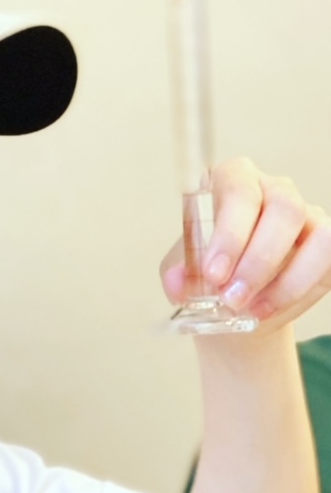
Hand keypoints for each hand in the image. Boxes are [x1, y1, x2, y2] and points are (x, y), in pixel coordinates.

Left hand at [160, 157, 330, 332]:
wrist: (229, 304)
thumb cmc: (203, 277)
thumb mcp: (181, 275)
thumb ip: (176, 275)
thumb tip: (176, 279)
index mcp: (229, 183)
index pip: (238, 189)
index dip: (230, 233)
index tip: (214, 273)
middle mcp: (270, 189)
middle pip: (283, 207)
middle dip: (257, 260)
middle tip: (232, 297)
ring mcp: (304, 213)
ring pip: (314, 232)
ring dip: (283, 280)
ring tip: (250, 309)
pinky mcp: (324, 242)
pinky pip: (328, 259)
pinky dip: (299, 290)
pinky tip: (268, 308)